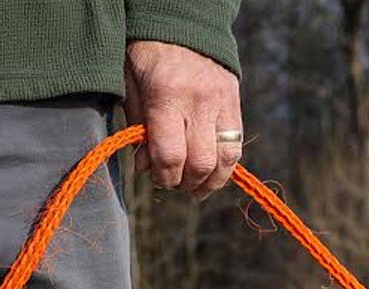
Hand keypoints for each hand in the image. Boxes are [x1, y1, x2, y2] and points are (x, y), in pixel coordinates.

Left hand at [123, 40, 242, 198]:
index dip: (164, 176)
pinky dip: (224, 166)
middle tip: (174, 184)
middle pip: (200, 164)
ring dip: (210, 182)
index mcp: (167, 96)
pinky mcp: (234, 102)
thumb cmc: (147, 55)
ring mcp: (221, 102)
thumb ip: (139, 127)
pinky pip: (236, 145)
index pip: (171, 155)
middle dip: (185, 183)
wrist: (182, 21)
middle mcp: (198, 101)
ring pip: (225, 160)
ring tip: (196, 187)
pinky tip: (212, 172)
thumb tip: (147, 167)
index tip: (157, 178)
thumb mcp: (131, 86)